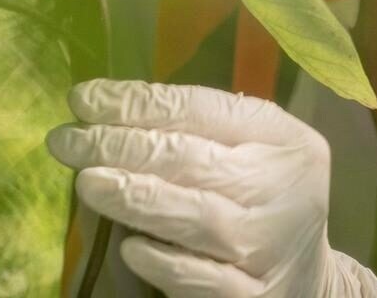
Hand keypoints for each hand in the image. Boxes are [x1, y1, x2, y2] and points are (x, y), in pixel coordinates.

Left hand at [46, 79, 376, 297]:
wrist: (309, 282)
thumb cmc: (263, 200)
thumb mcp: (255, 152)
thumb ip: (203, 130)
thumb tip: (107, 108)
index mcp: (285, 141)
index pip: (204, 110)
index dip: (139, 102)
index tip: (82, 99)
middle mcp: (283, 189)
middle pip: (194, 160)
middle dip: (121, 145)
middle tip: (67, 140)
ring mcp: (269, 246)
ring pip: (196, 217)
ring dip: (135, 197)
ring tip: (87, 182)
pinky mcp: (254, 296)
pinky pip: (204, 278)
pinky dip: (165, 262)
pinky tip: (129, 247)